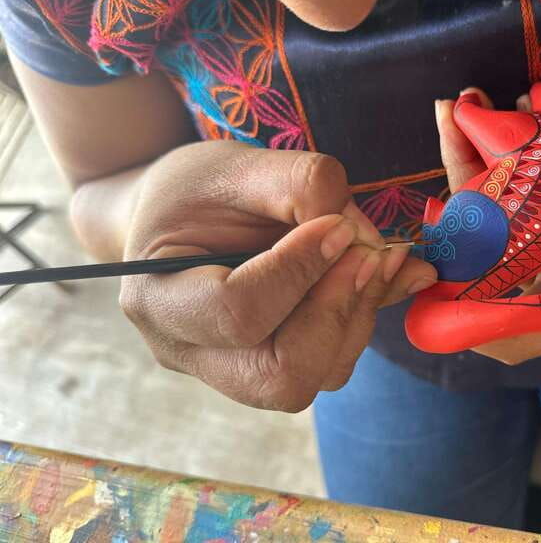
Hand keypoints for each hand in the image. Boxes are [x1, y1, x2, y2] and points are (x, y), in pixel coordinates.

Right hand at [120, 140, 435, 409]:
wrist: (178, 219)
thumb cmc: (196, 191)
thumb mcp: (236, 167)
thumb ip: (301, 185)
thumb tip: (368, 238)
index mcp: (159, 301)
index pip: (237, 312)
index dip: (299, 271)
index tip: (338, 225)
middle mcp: (193, 353)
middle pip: (282, 376)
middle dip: (337, 312)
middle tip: (370, 254)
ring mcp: (236, 371)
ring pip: (321, 374)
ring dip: (360, 312)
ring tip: (377, 253)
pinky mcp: (278, 366)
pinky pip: (336, 362)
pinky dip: (367, 315)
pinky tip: (377, 269)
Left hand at [436, 50, 540, 364]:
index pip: (511, 328)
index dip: (465, 315)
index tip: (431, 270)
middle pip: (486, 255)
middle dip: (459, 188)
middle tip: (453, 117)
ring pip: (496, 226)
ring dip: (473, 169)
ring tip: (463, 107)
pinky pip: (516, 208)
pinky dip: (501, 168)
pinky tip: (492, 123)